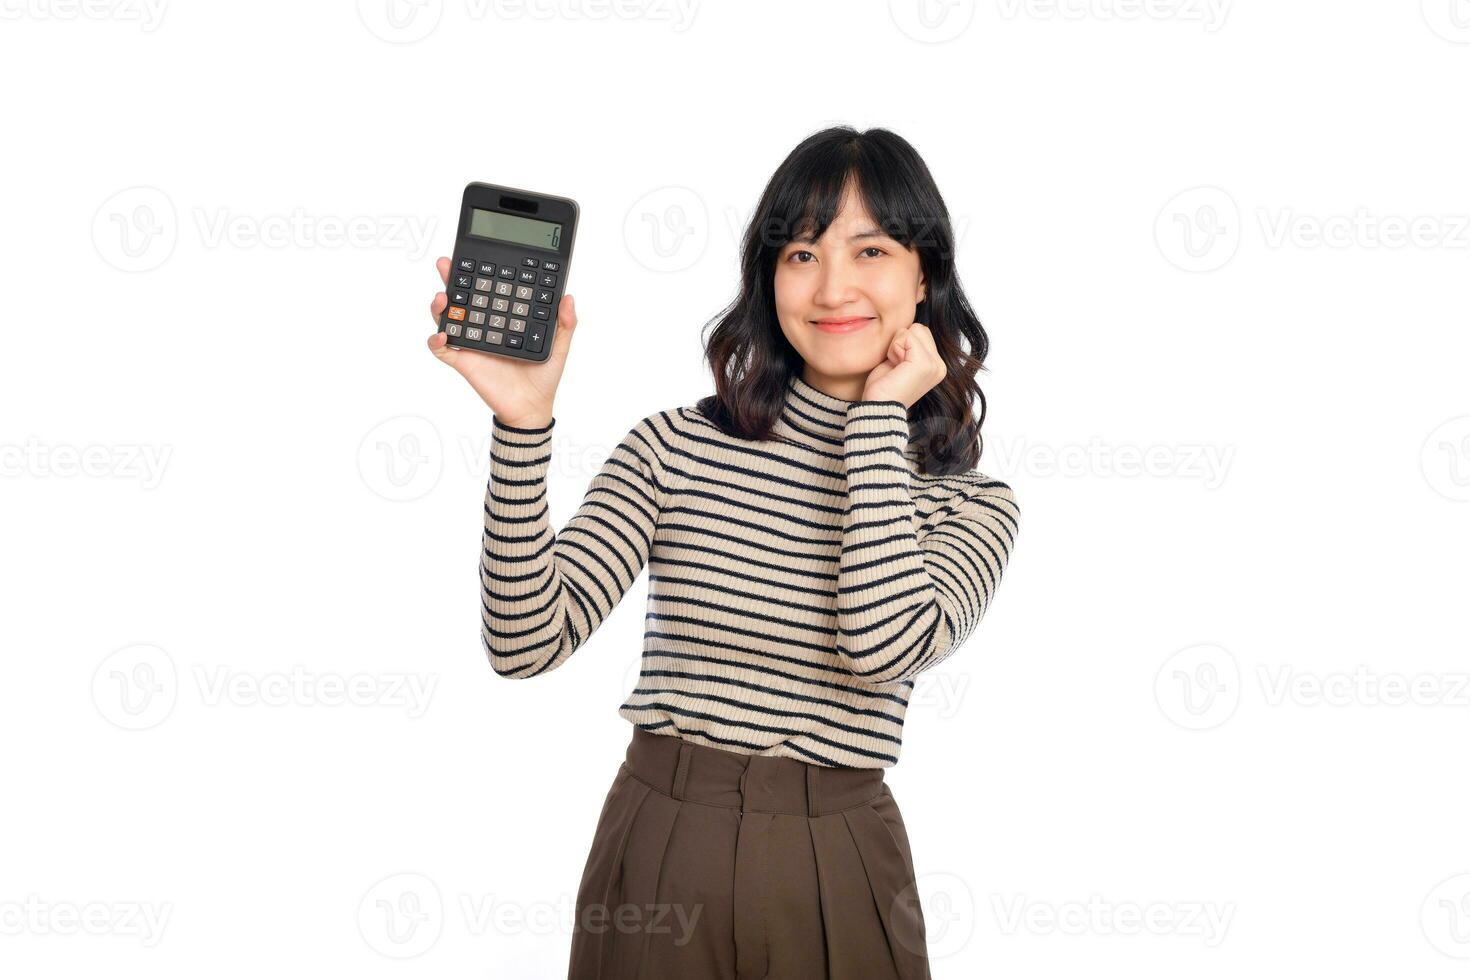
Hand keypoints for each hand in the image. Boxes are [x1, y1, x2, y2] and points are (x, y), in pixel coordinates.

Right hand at [425, 256, 576, 426]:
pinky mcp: (463, 361)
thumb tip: (569, 297)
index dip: (480, 271)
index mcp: (503, 317)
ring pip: (447, 317)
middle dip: (451, 278)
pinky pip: (441, 349)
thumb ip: (565, 322)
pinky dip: (436, 340)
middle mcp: (484, 325)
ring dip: (440, 305)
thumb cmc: (543, 377)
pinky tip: (442, 332)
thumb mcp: (559, 346)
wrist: (532, 407)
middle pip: (462, 296)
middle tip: (446, 263)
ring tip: (442, 296)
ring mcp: (471, 342)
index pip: (488, 288)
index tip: (477, 255)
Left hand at [861, 321, 945, 407]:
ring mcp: (934, 365)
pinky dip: (894, 349)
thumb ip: (909, 346)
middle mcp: (939, 366)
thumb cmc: (883, 388)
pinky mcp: (924, 364)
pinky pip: (906, 336)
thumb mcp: (900, 361)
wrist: (877, 408)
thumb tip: (907, 326)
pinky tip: (894, 366)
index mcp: (936, 366)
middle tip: (895, 366)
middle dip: (901, 342)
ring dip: (897, 346)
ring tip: (895, 367)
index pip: (921, 332)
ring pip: (913, 329)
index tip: (897, 366)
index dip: (902, 344)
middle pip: (919, 328)